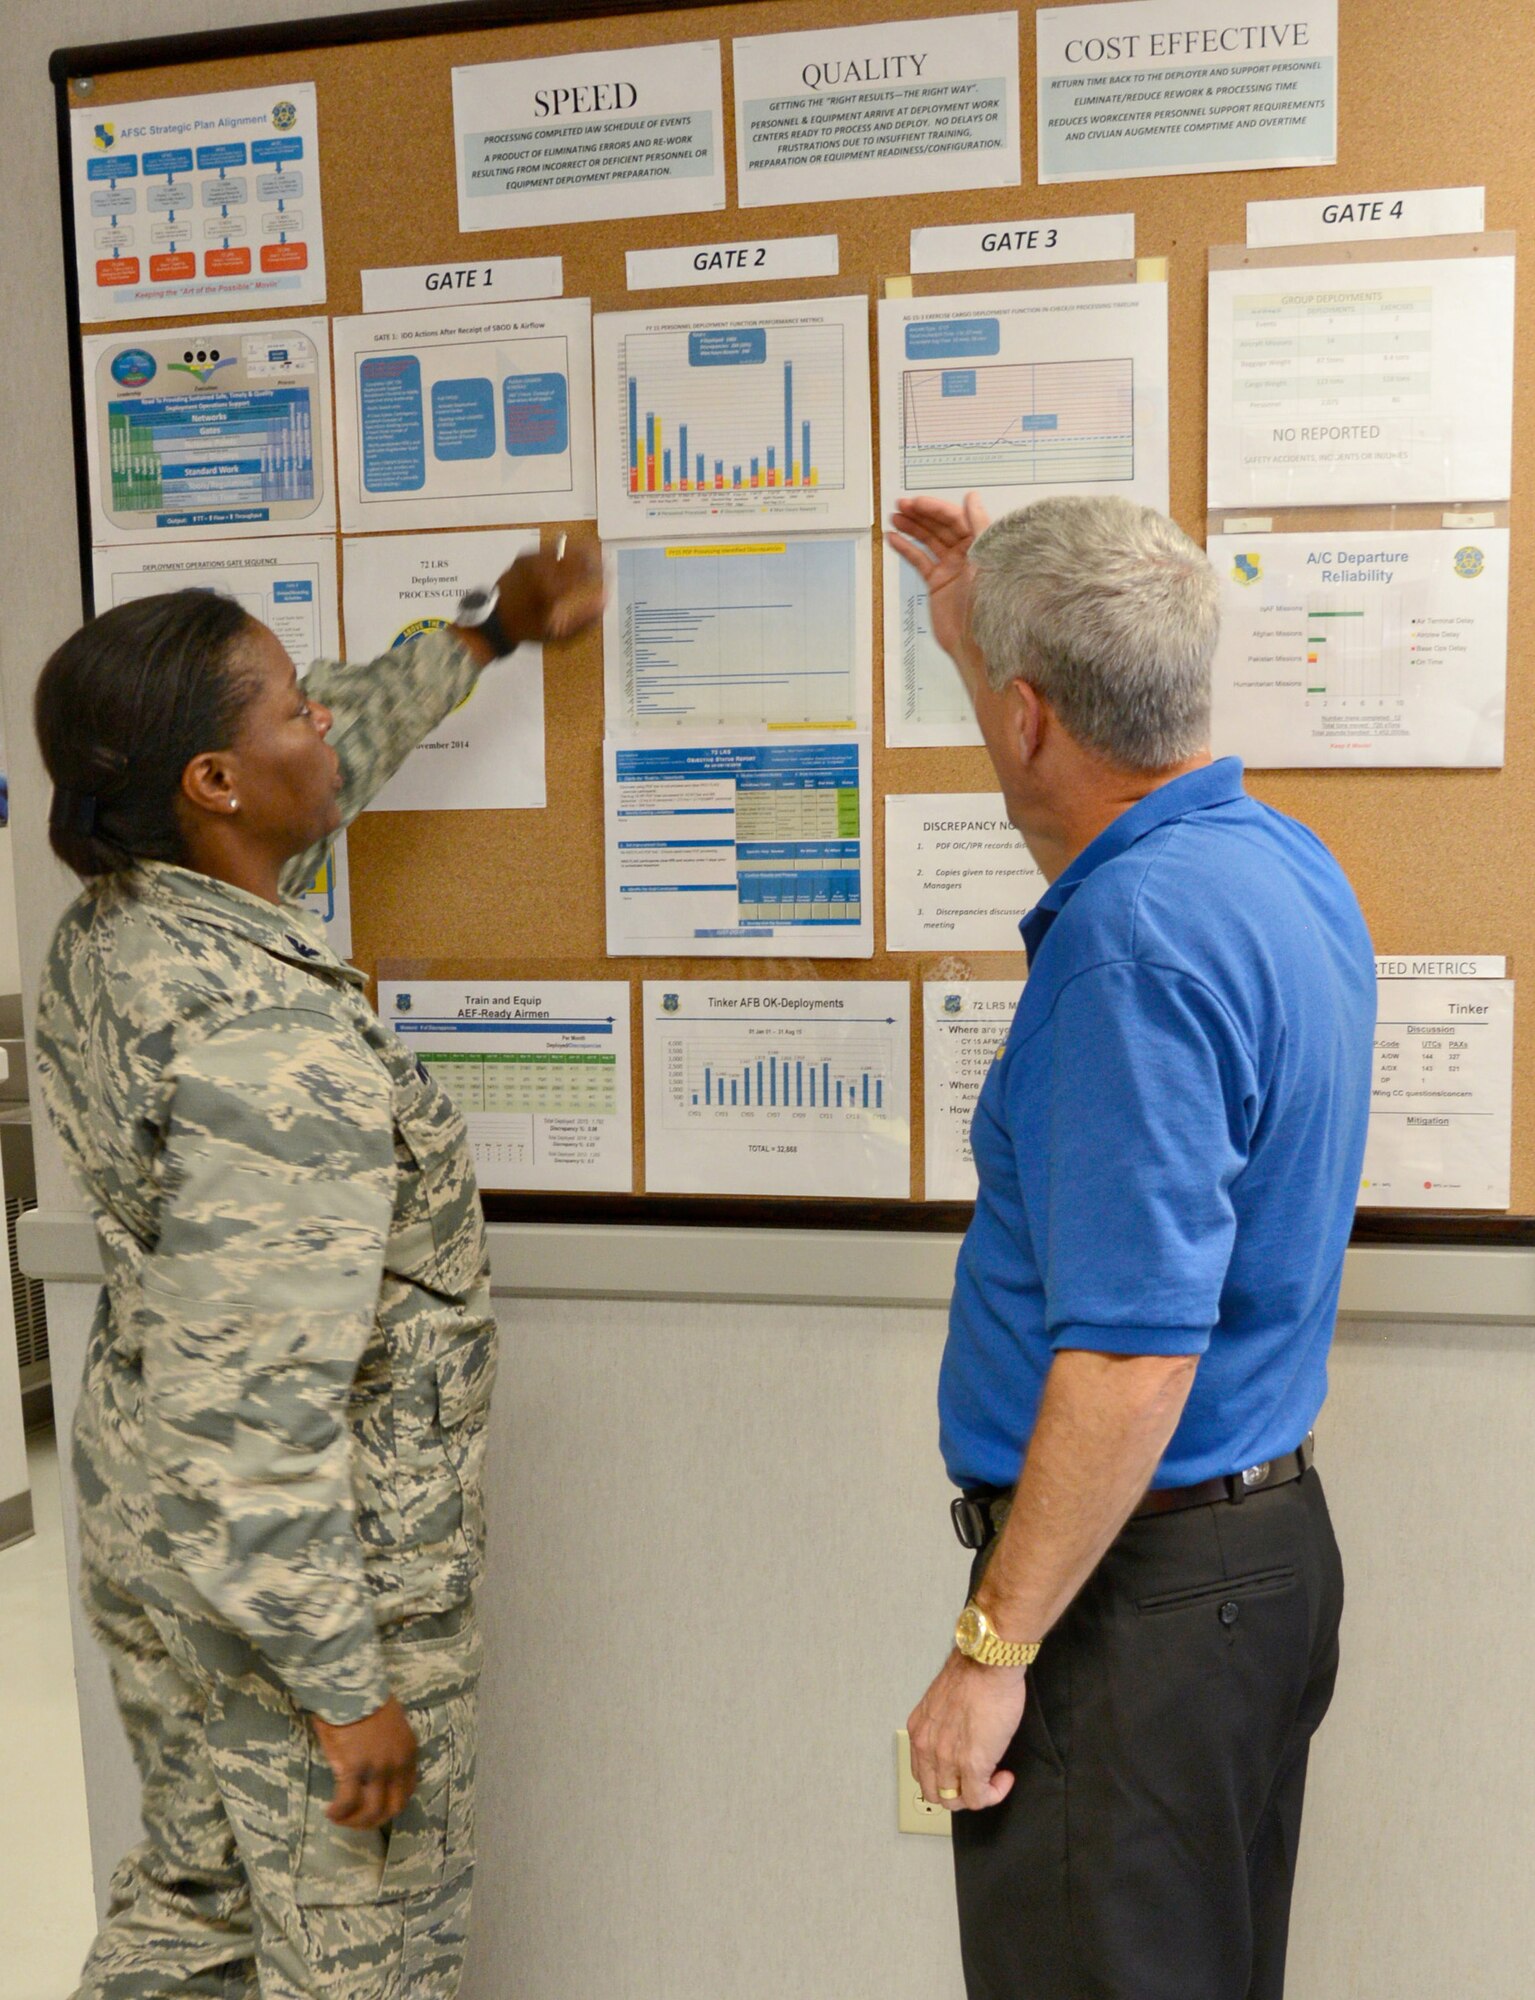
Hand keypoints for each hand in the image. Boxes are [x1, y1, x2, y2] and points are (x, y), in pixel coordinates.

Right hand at [310, 1695, 417, 1829]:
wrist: (351, 1688)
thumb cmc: (367, 1699)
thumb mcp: (392, 1724)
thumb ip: (390, 1747)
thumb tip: (377, 1764)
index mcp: (408, 1752)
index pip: (407, 1791)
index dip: (391, 1805)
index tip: (375, 1807)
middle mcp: (397, 1764)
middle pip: (392, 1807)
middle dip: (374, 1820)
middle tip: (356, 1820)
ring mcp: (377, 1769)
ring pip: (371, 1811)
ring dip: (354, 1821)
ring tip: (339, 1818)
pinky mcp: (353, 1769)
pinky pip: (347, 1803)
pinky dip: (338, 1813)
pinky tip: (330, 1811)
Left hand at [494, 540, 606, 646]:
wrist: (495, 620)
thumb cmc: (529, 629)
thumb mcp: (558, 633)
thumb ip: (584, 619)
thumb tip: (604, 600)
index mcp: (552, 588)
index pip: (585, 571)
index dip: (601, 570)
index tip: (609, 572)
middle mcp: (542, 569)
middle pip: (575, 553)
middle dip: (592, 555)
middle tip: (602, 561)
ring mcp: (531, 560)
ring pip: (562, 548)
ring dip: (577, 551)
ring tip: (588, 557)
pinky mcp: (524, 557)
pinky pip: (547, 550)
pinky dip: (560, 553)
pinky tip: (566, 559)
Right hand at [884, 491, 990, 667]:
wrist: (976, 641)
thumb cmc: (988, 603)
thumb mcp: (985, 559)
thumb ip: (979, 525)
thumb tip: (972, 498)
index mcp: (981, 545)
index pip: (955, 518)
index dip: (935, 508)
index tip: (917, 502)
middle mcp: (966, 553)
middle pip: (940, 527)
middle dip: (920, 515)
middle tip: (901, 506)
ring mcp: (951, 568)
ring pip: (928, 540)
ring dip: (912, 528)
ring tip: (894, 518)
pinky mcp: (938, 582)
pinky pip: (920, 560)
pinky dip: (906, 549)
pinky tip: (894, 539)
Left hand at [907, 1648, 1025, 1811]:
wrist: (988, 1664)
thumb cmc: (973, 1673)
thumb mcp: (944, 1701)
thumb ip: (944, 1724)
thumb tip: (959, 1736)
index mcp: (919, 1730)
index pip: (922, 1772)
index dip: (944, 1776)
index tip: (964, 1768)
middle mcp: (926, 1748)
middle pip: (934, 1793)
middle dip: (958, 1792)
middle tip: (979, 1779)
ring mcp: (947, 1759)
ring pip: (954, 1801)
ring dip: (976, 1795)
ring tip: (994, 1778)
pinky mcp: (972, 1765)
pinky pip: (979, 1799)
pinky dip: (994, 1794)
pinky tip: (1005, 1777)